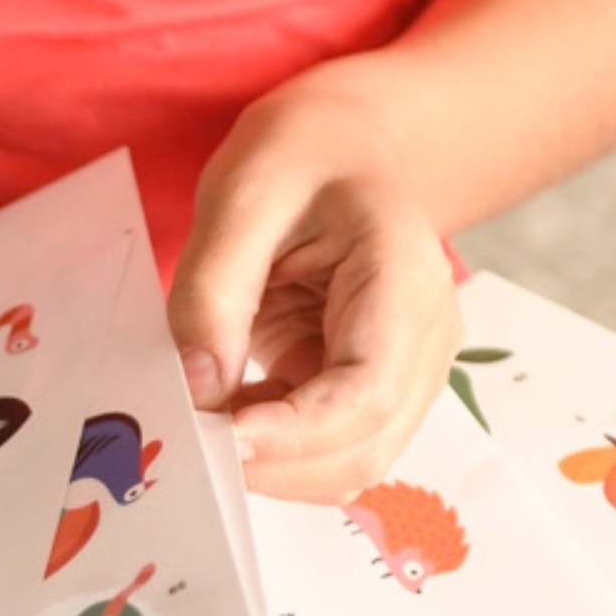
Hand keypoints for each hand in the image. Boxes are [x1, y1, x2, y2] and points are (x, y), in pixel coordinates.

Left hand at [168, 88, 460, 505]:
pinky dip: (272, 453)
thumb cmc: (299, 158)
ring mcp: (406, 374)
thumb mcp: (240, 198)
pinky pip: (326, 451)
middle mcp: (425, 339)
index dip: (292, 434)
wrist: (340, 148)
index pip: (365, 392)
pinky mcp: (370, 393)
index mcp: (403, 278)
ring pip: (346, 466)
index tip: (216, 436)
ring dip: (271, 467)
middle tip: (191, 442)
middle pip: (362, 448)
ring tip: (207, 420)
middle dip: (273, 464)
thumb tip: (198, 390)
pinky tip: (229, 413)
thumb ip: (214, 293)